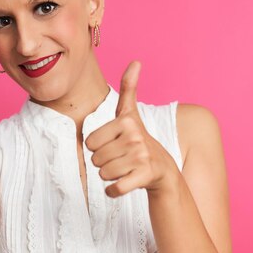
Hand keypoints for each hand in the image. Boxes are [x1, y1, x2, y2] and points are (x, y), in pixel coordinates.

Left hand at [85, 60, 177, 197]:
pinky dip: (114, 191)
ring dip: (110, 176)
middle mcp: (135, 137)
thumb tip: (136, 61)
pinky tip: (123, 184)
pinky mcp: (145, 177)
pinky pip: (114, 189)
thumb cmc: (138, 140)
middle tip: (121, 158)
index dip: (99, 147)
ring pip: (103, 174)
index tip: (115, 144)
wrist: (162, 169)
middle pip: (96, 159)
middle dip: (104, 162)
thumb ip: (129, 88)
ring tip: (125, 169)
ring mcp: (142, 157)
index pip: (90, 142)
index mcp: (126, 121)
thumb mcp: (131, 113)